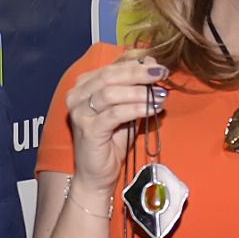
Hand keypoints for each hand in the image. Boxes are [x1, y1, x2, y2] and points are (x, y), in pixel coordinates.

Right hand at [64, 55, 168, 194]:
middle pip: (110, 76)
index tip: (159, 66)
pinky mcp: (88, 129)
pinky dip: (136, 109)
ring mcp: (80, 113)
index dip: (136, 64)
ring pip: (111, 93)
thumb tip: (150, 63)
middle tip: (161, 73)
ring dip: (140, 93)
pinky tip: (153, 110)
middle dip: (138, 73)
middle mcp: (77, 96)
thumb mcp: (126, 109)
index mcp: (83, 86)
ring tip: (160, 96)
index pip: (111, 67)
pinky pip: (115, 114)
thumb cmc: (111, 142)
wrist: (97, 175)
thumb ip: (135, 88)